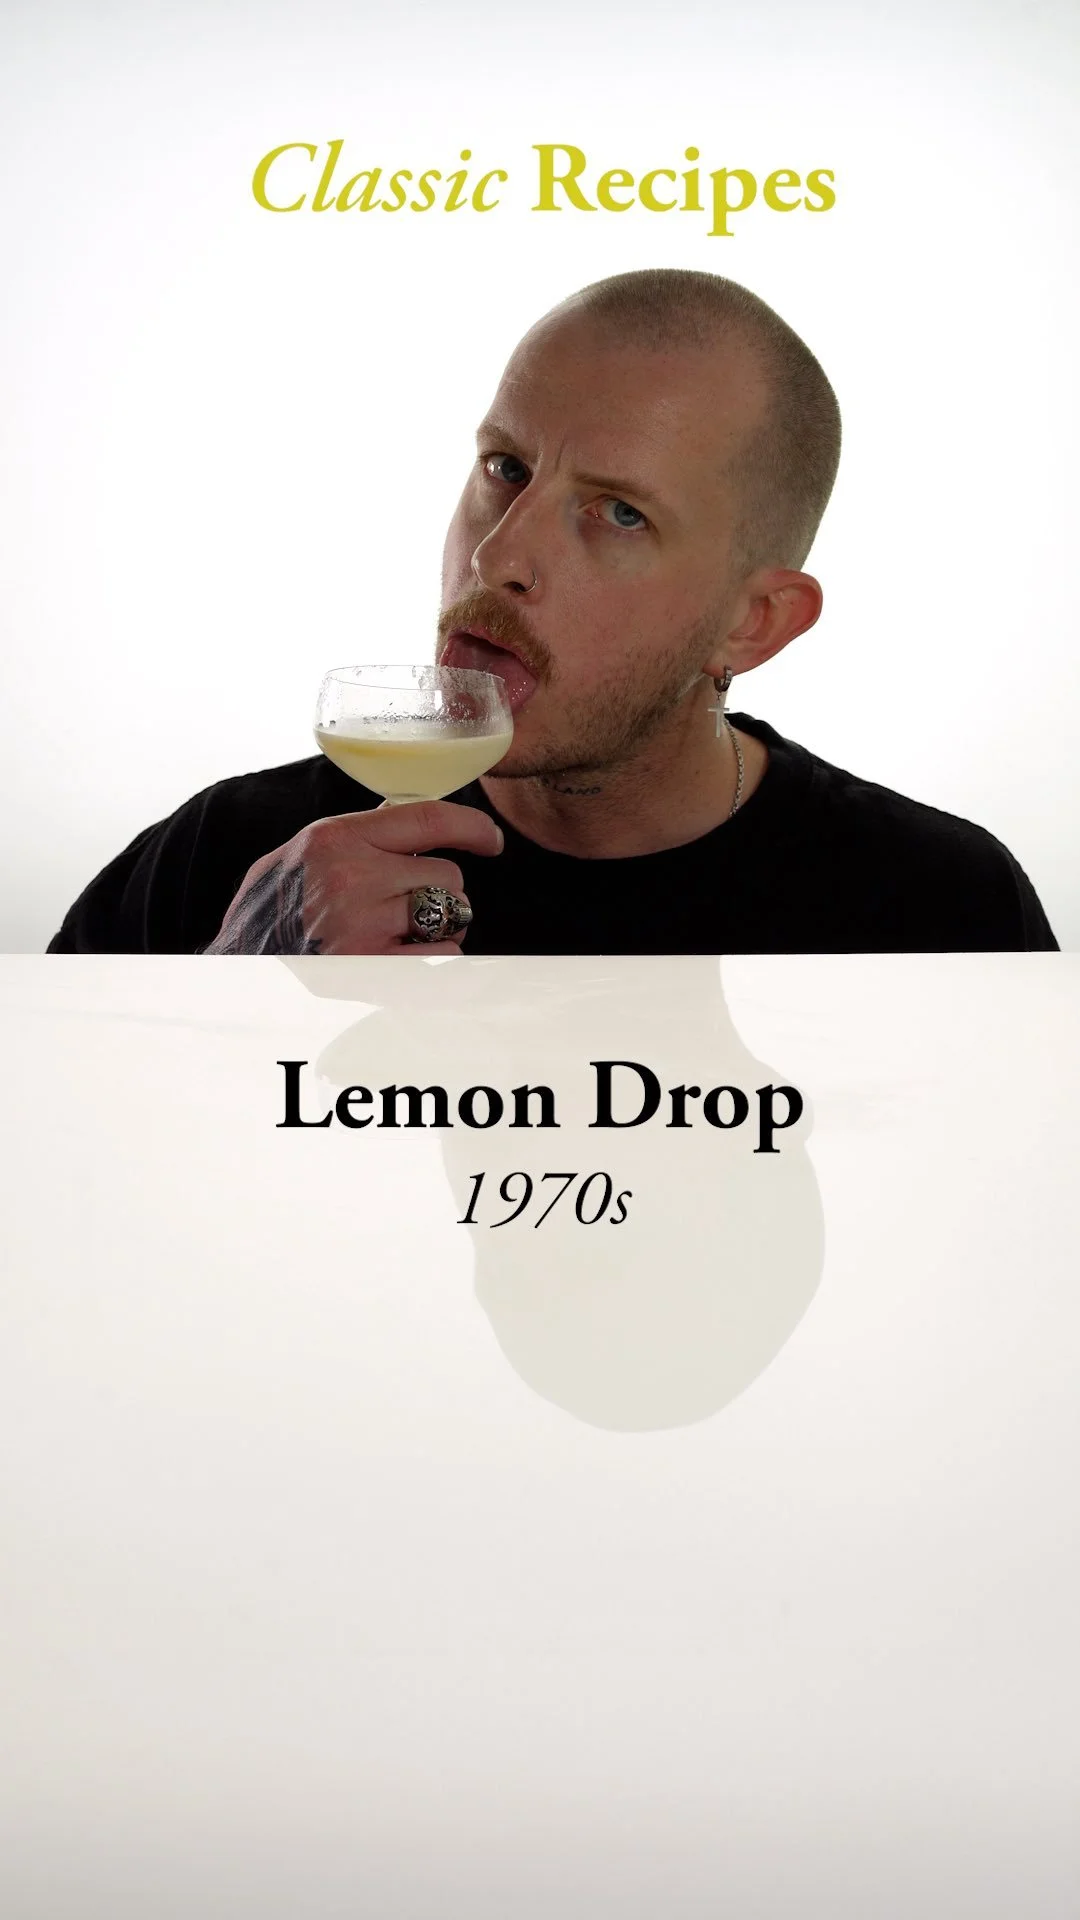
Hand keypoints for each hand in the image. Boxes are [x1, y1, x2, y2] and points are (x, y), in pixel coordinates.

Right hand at [204, 801, 502, 953]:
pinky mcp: (371, 970)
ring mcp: (362, 927)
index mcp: (338, 838)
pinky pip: (442, 958)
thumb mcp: (306, 850)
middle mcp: (352, 878)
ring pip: (450, 916)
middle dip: (442, 890)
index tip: (491, 840)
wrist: (238, 962)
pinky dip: (437, 958)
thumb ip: (358, 833)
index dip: (474, 828)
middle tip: (413, 901)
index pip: (430, 819)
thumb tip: (408, 816)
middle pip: (448, 877)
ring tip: (408, 930)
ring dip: (442, 925)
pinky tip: (409, 955)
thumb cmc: (273, 904)